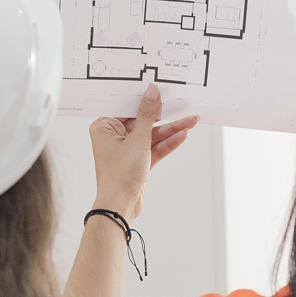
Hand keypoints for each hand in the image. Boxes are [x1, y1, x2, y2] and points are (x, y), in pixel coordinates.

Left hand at [88, 83, 198, 221]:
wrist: (120, 206)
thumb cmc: (118, 175)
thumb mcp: (137, 140)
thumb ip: (147, 115)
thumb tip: (151, 93)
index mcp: (104, 127)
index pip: (127, 107)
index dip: (145, 99)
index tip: (161, 90)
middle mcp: (114, 136)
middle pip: (143, 121)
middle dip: (164, 116)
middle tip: (182, 106)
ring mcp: (127, 149)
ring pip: (152, 135)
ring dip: (171, 130)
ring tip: (191, 122)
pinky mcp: (138, 161)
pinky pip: (154, 148)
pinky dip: (167, 143)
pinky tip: (182, 135)